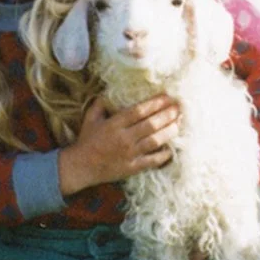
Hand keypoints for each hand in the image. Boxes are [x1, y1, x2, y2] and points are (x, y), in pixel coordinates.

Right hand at [58, 94, 179, 196]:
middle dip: (167, 114)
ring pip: (155, 140)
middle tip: (179, 107)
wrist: (80, 167)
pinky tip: (172, 148)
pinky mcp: (133, 167)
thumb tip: (109, 92)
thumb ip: (100, 104)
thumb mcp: (90, 119)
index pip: (139, 111)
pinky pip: (152, 160)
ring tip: (179, 123)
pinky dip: (164, 155)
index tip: (167, 97)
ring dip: (169, 131)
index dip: (155, 103)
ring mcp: (129, 154)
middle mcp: (124, 138)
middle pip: (151, 124)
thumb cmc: (87, 141)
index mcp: (114, 124)